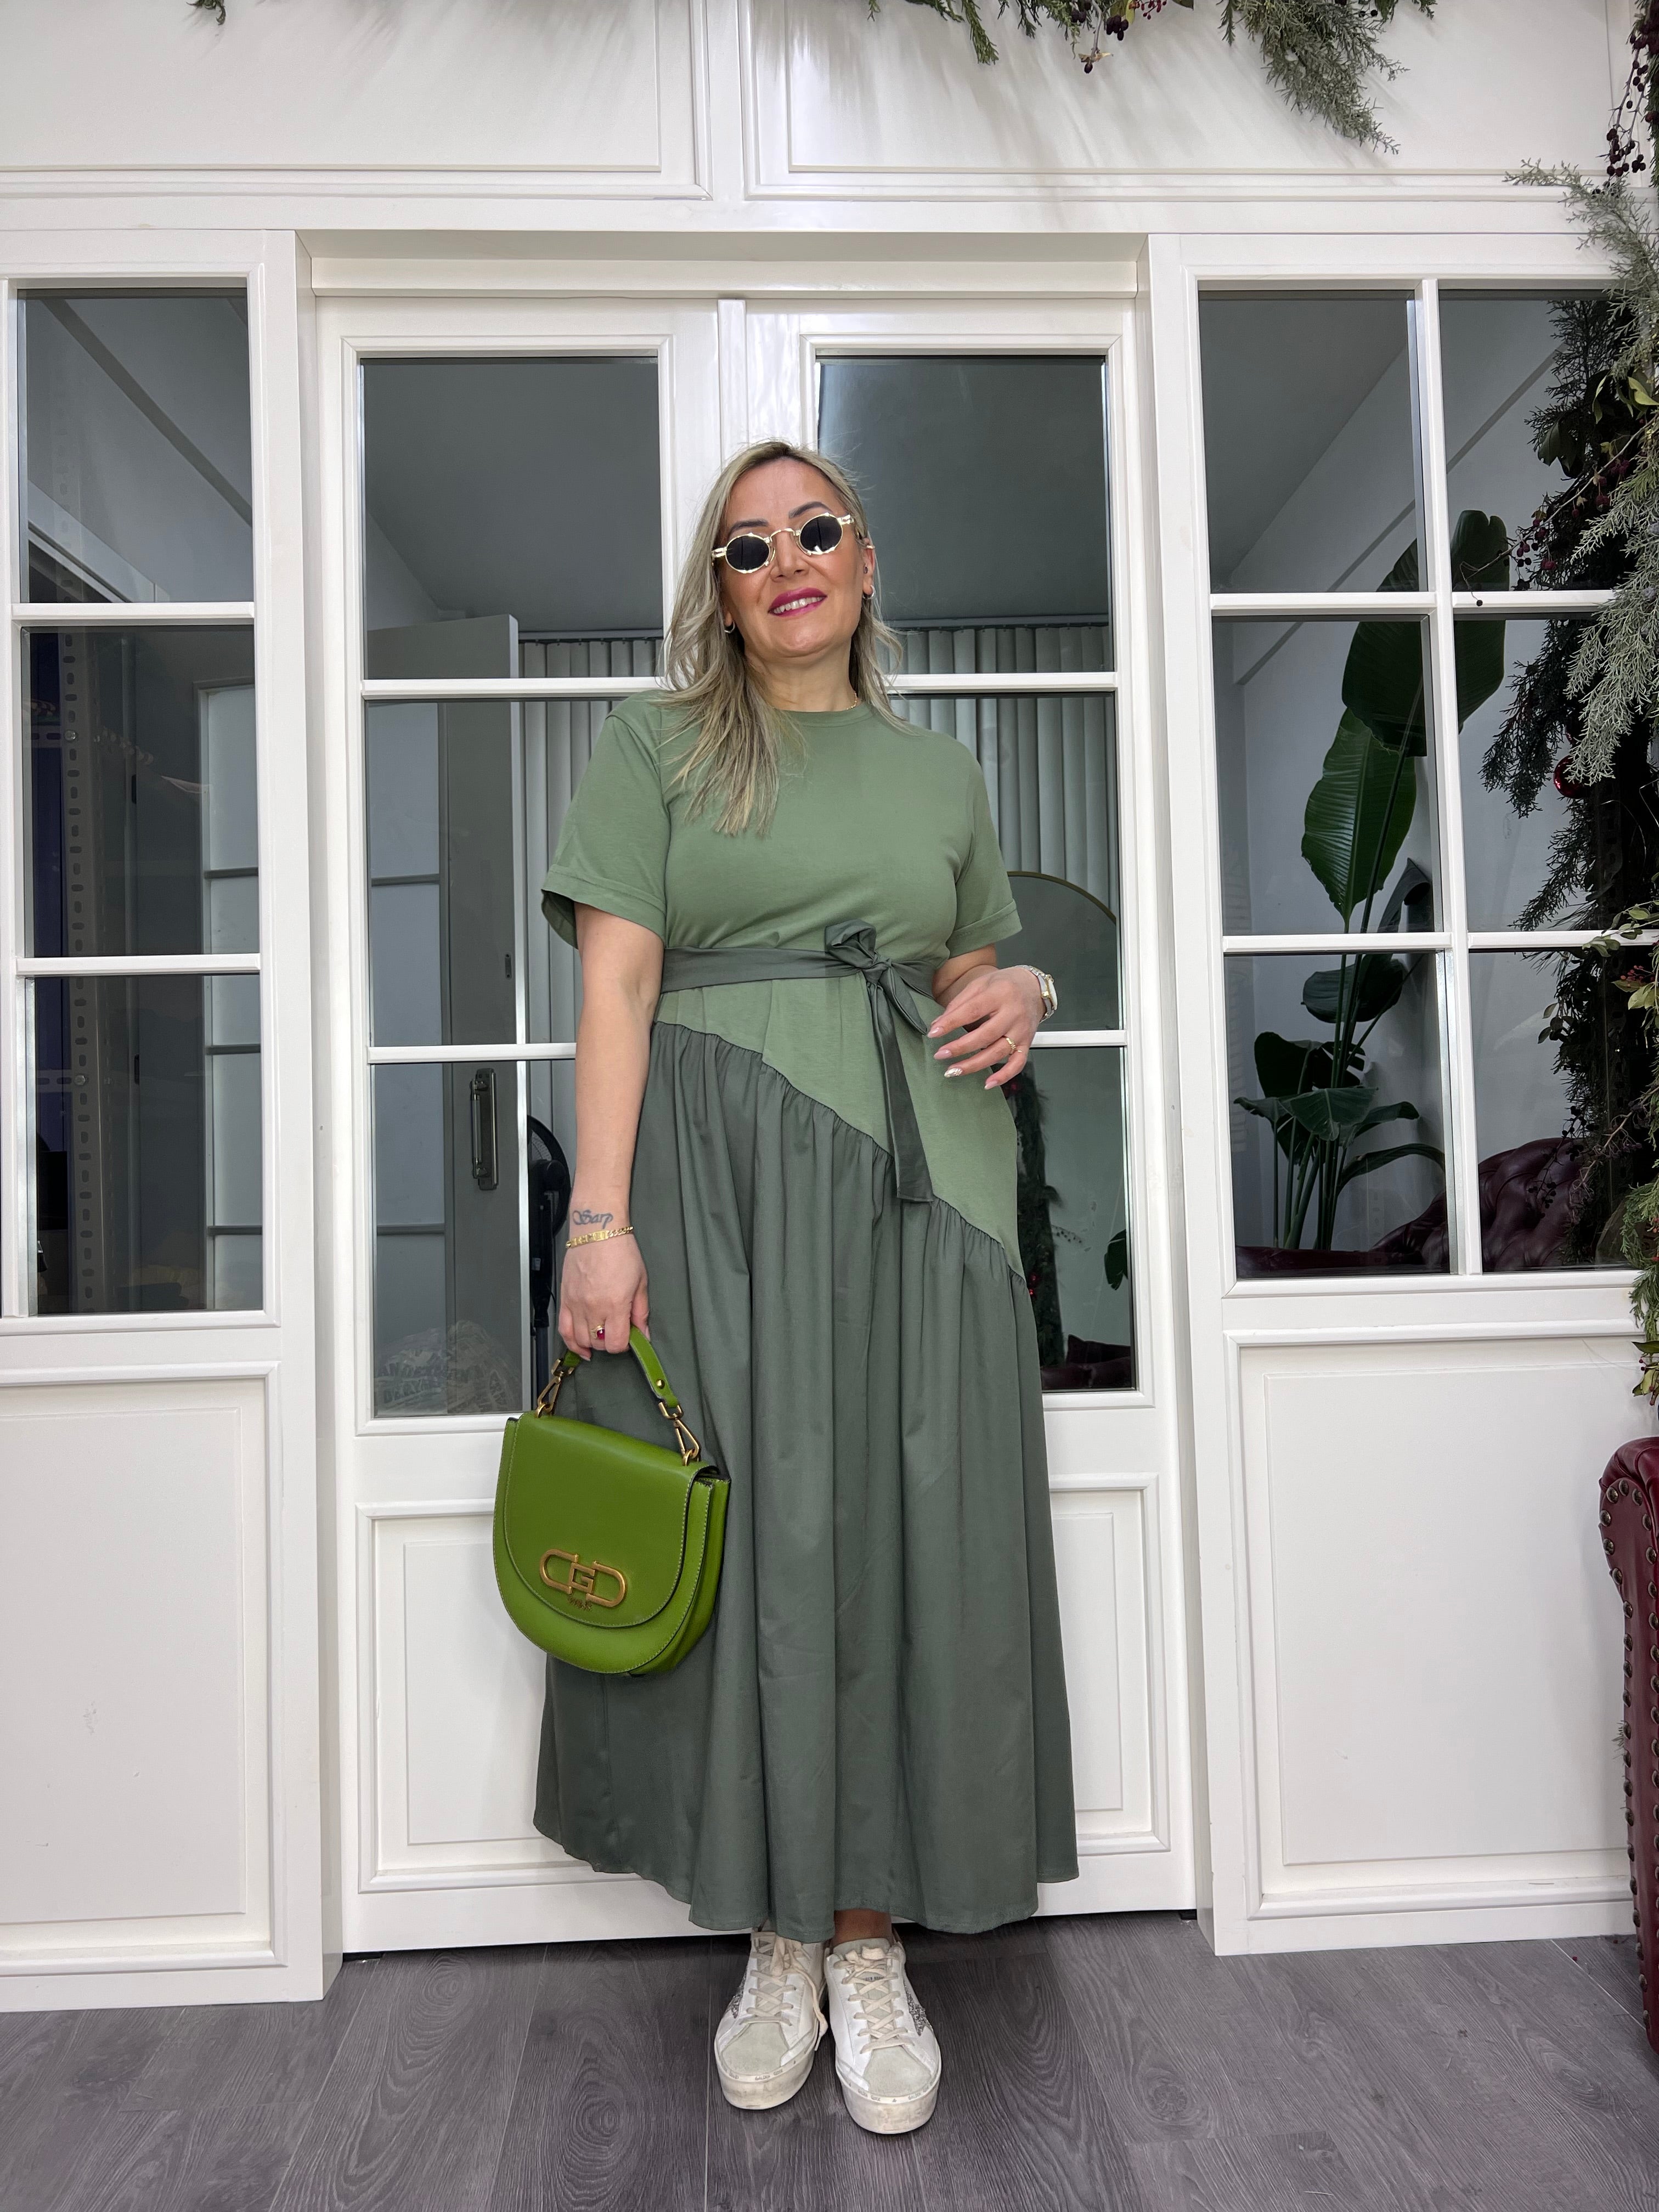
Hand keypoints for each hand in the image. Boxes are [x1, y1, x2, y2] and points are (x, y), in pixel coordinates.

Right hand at [557, 1232, 649, 1358]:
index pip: (617, 1343)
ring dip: (592, 1343)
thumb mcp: (640, 1282)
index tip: (628, 1337)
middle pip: (599, 1343)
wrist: (597, 1231)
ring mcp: (576, 1304)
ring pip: (580, 1339)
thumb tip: (643, 1334)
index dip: (624, 1345)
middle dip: (610, 1343)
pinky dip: (571, 1342)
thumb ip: (641, 1312)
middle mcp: (593, 1307)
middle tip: (616, 1331)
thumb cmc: (620, 1251)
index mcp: (615, 1304)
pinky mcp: (565, 1299)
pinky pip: (563, 1329)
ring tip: (600, 1338)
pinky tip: (580, 1346)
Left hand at [927, 964, 1044, 1089]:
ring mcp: (1022, 1030)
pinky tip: (988, 1083)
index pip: (972, 1010)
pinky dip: (1004, 1076)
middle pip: (985, 1035)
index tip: (934, 1032)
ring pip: (998, 1052)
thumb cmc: (1004, 985)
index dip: (951, 1023)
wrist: (1034, 987)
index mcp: (1000, 994)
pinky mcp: (1027, 1043)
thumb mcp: (980, 984)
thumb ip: (959, 1003)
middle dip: (960, 1047)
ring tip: (953, 1070)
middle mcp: (1013, 1013)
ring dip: (974, 1065)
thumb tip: (937, 1024)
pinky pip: (1018, 1063)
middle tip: (940, 1054)